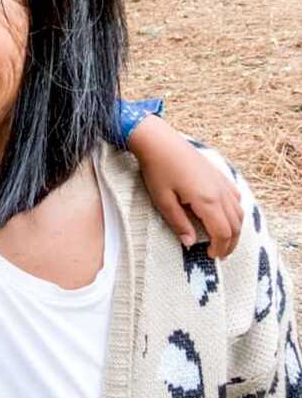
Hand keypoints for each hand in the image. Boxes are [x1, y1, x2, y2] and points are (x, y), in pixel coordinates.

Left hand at [128, 115, 242, 258]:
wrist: (159, 141)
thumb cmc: (157, 170)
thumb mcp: (163, 200)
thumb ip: (178, 223)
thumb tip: (190, 243)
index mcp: (207, 201)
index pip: (222, 232)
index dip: (220, 248)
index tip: (211, 256)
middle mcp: (220, 192)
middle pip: (235, 225)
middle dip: (230, 243)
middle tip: (219, 254)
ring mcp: (222, 182)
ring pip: (239, 212)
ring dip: (235, 229)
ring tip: (223, 239)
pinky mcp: (219, 174)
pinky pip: (236, 197)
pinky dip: (235, 211)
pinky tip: (225, 215)